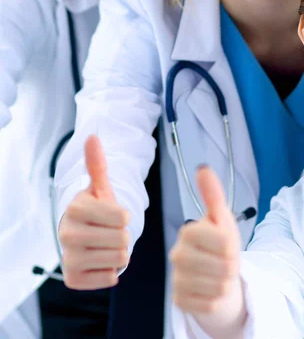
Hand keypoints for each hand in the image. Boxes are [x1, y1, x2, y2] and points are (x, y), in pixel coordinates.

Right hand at [59, 135, 129, 288]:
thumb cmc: (98, 211)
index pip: (121, 216)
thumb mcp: (101, 187)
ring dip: (120, 253)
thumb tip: (93, 137)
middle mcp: (66, 233)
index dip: (124, 215)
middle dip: (124, 235)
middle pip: (122, 238)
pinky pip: (109, 278)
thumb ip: (98, 164)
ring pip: (119, 258)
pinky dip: (112, 271)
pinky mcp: (72, 279)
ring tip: (107, 245)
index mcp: (75, 208)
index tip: (114, 214)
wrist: (84, 236)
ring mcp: (67, 257)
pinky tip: (101, 261)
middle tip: (111, 232)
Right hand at [170, 166, 242, 317]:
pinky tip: (210, 291)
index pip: (224, 241)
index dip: (232, 246)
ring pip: (219, 287)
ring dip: (226, 283)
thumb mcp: (222, 219)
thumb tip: (202, 168)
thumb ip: (213, 195)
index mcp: (188, 231)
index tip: (227, 245)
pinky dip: (217, 300)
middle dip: (231, 266)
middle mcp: (176, 254)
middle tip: (224, 263)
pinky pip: (210, 304)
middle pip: (224, 266)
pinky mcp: (179, 301)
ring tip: (219, 276)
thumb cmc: (219, 246)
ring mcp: (176, 279)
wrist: (215, 276)